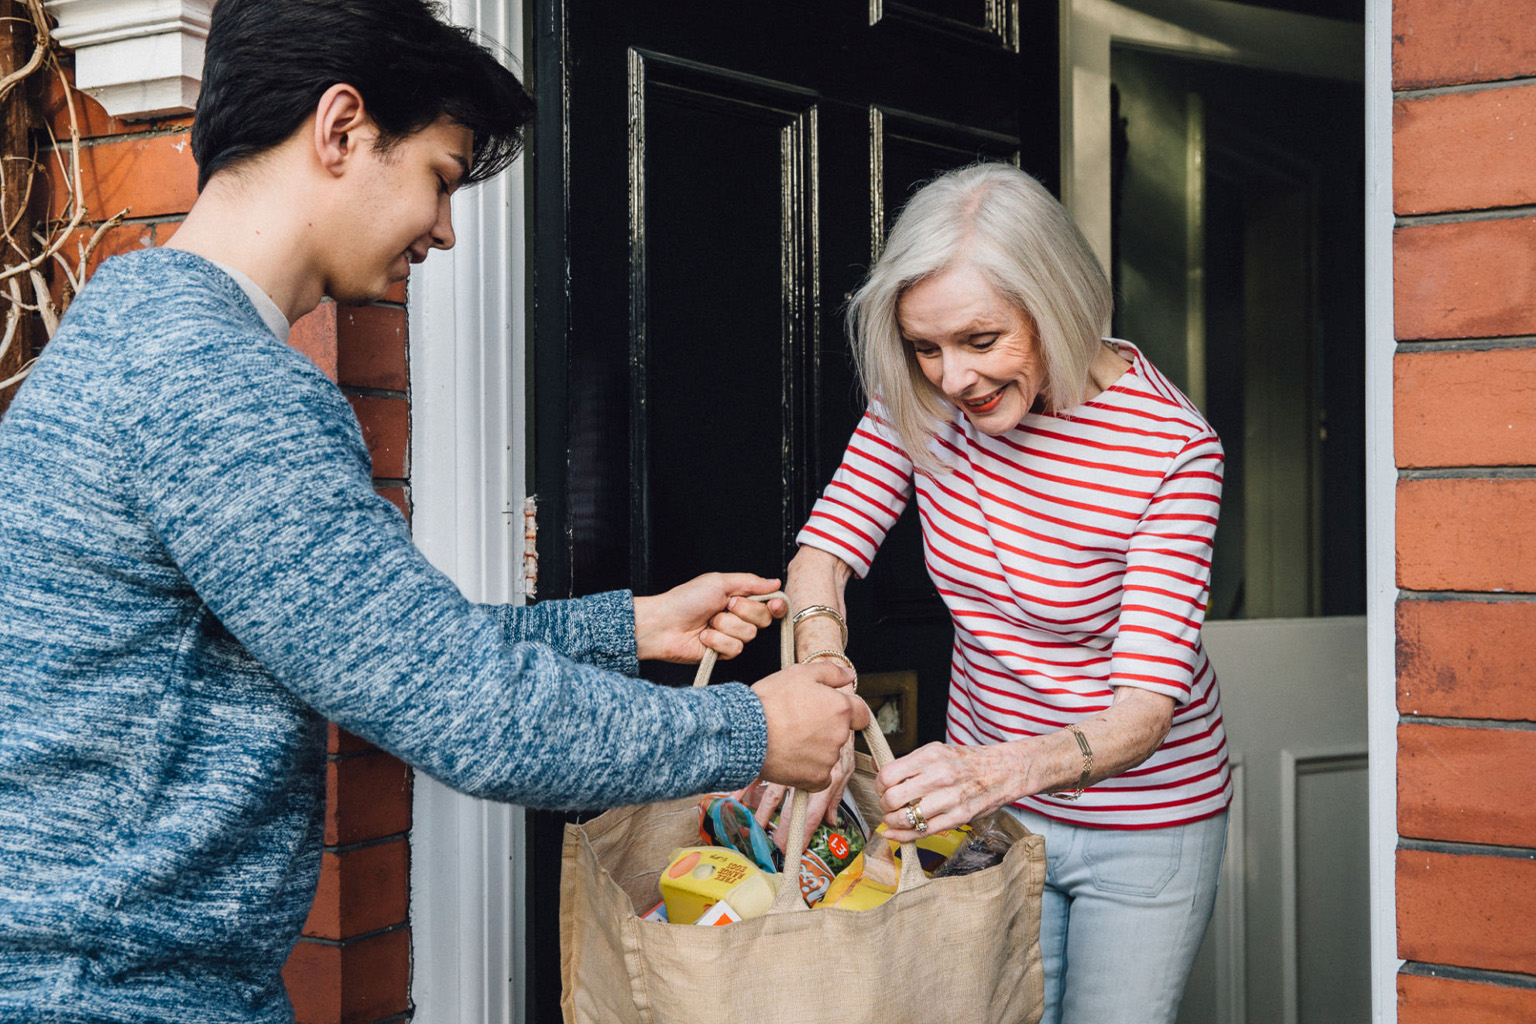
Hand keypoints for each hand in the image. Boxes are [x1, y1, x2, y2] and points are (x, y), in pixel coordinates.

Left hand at [632, 572, 787, 662]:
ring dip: (726, 625)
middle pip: (764, 619)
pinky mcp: (722, 653)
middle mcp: (738, 617)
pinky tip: (703, 637)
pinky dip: (717, 641)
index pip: (769, 603)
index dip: (776, 605)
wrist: (663, 624)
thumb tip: (775, 582)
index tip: (774, 603)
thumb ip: (750, 582)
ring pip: (749, 635)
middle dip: (744, 611)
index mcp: (739, 598)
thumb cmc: (685, 600)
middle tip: (724, 605)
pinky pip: (735, 649)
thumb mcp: (719, 582)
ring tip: (708, 622)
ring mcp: (730, 635)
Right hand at [736, 736, 855, 850]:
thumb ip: (837, 791)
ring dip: (763, 812)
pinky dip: (745, 786)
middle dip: (784, 830)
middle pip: (792, 808)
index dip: (806, 832)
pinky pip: (758, 772)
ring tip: (756, 826)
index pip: (814, 812)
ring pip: (773, 793)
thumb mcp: (846, 759)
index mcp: (828, 775)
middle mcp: (807, 772)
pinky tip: (736, 797)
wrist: (823, 691)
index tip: (799, 848)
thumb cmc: (838, 725)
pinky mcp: (776, 750)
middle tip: (777, 846)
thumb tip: (831, 820)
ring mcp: (789, 761)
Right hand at [751, 662, 867, 790]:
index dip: (847, 710)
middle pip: (841, 733)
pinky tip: (792, 758)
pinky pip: (820, 777)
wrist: (745, 732)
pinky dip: (809, 770)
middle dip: (826, 728)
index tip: (830, 711)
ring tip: (790, 738)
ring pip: (829, 754)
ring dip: (815, 749)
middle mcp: (840, 735)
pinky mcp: (816, 779)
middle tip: (799, 722)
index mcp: (841, 708)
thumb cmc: (770, 701)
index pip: (861, 713)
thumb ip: (831, 672)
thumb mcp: (800, 673)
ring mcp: (829, 759)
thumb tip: (849, 675)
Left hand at [874, 741, 1021, 841]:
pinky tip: (896, 834)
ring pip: (906, 818)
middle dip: (883, 805)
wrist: (1003, 771)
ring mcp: (950, 799)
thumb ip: (909, 762)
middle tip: (886, 805)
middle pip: (893, 798)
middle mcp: (939, 776)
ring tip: (893, 819)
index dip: (879, 785)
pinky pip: (922, 832)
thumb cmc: (967, 762)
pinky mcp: (958, 818)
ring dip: (892, 822)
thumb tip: (876, 769)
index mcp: (931, 756)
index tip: (881, 789)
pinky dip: (903, 836)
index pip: (888, 775)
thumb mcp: (937, 751)